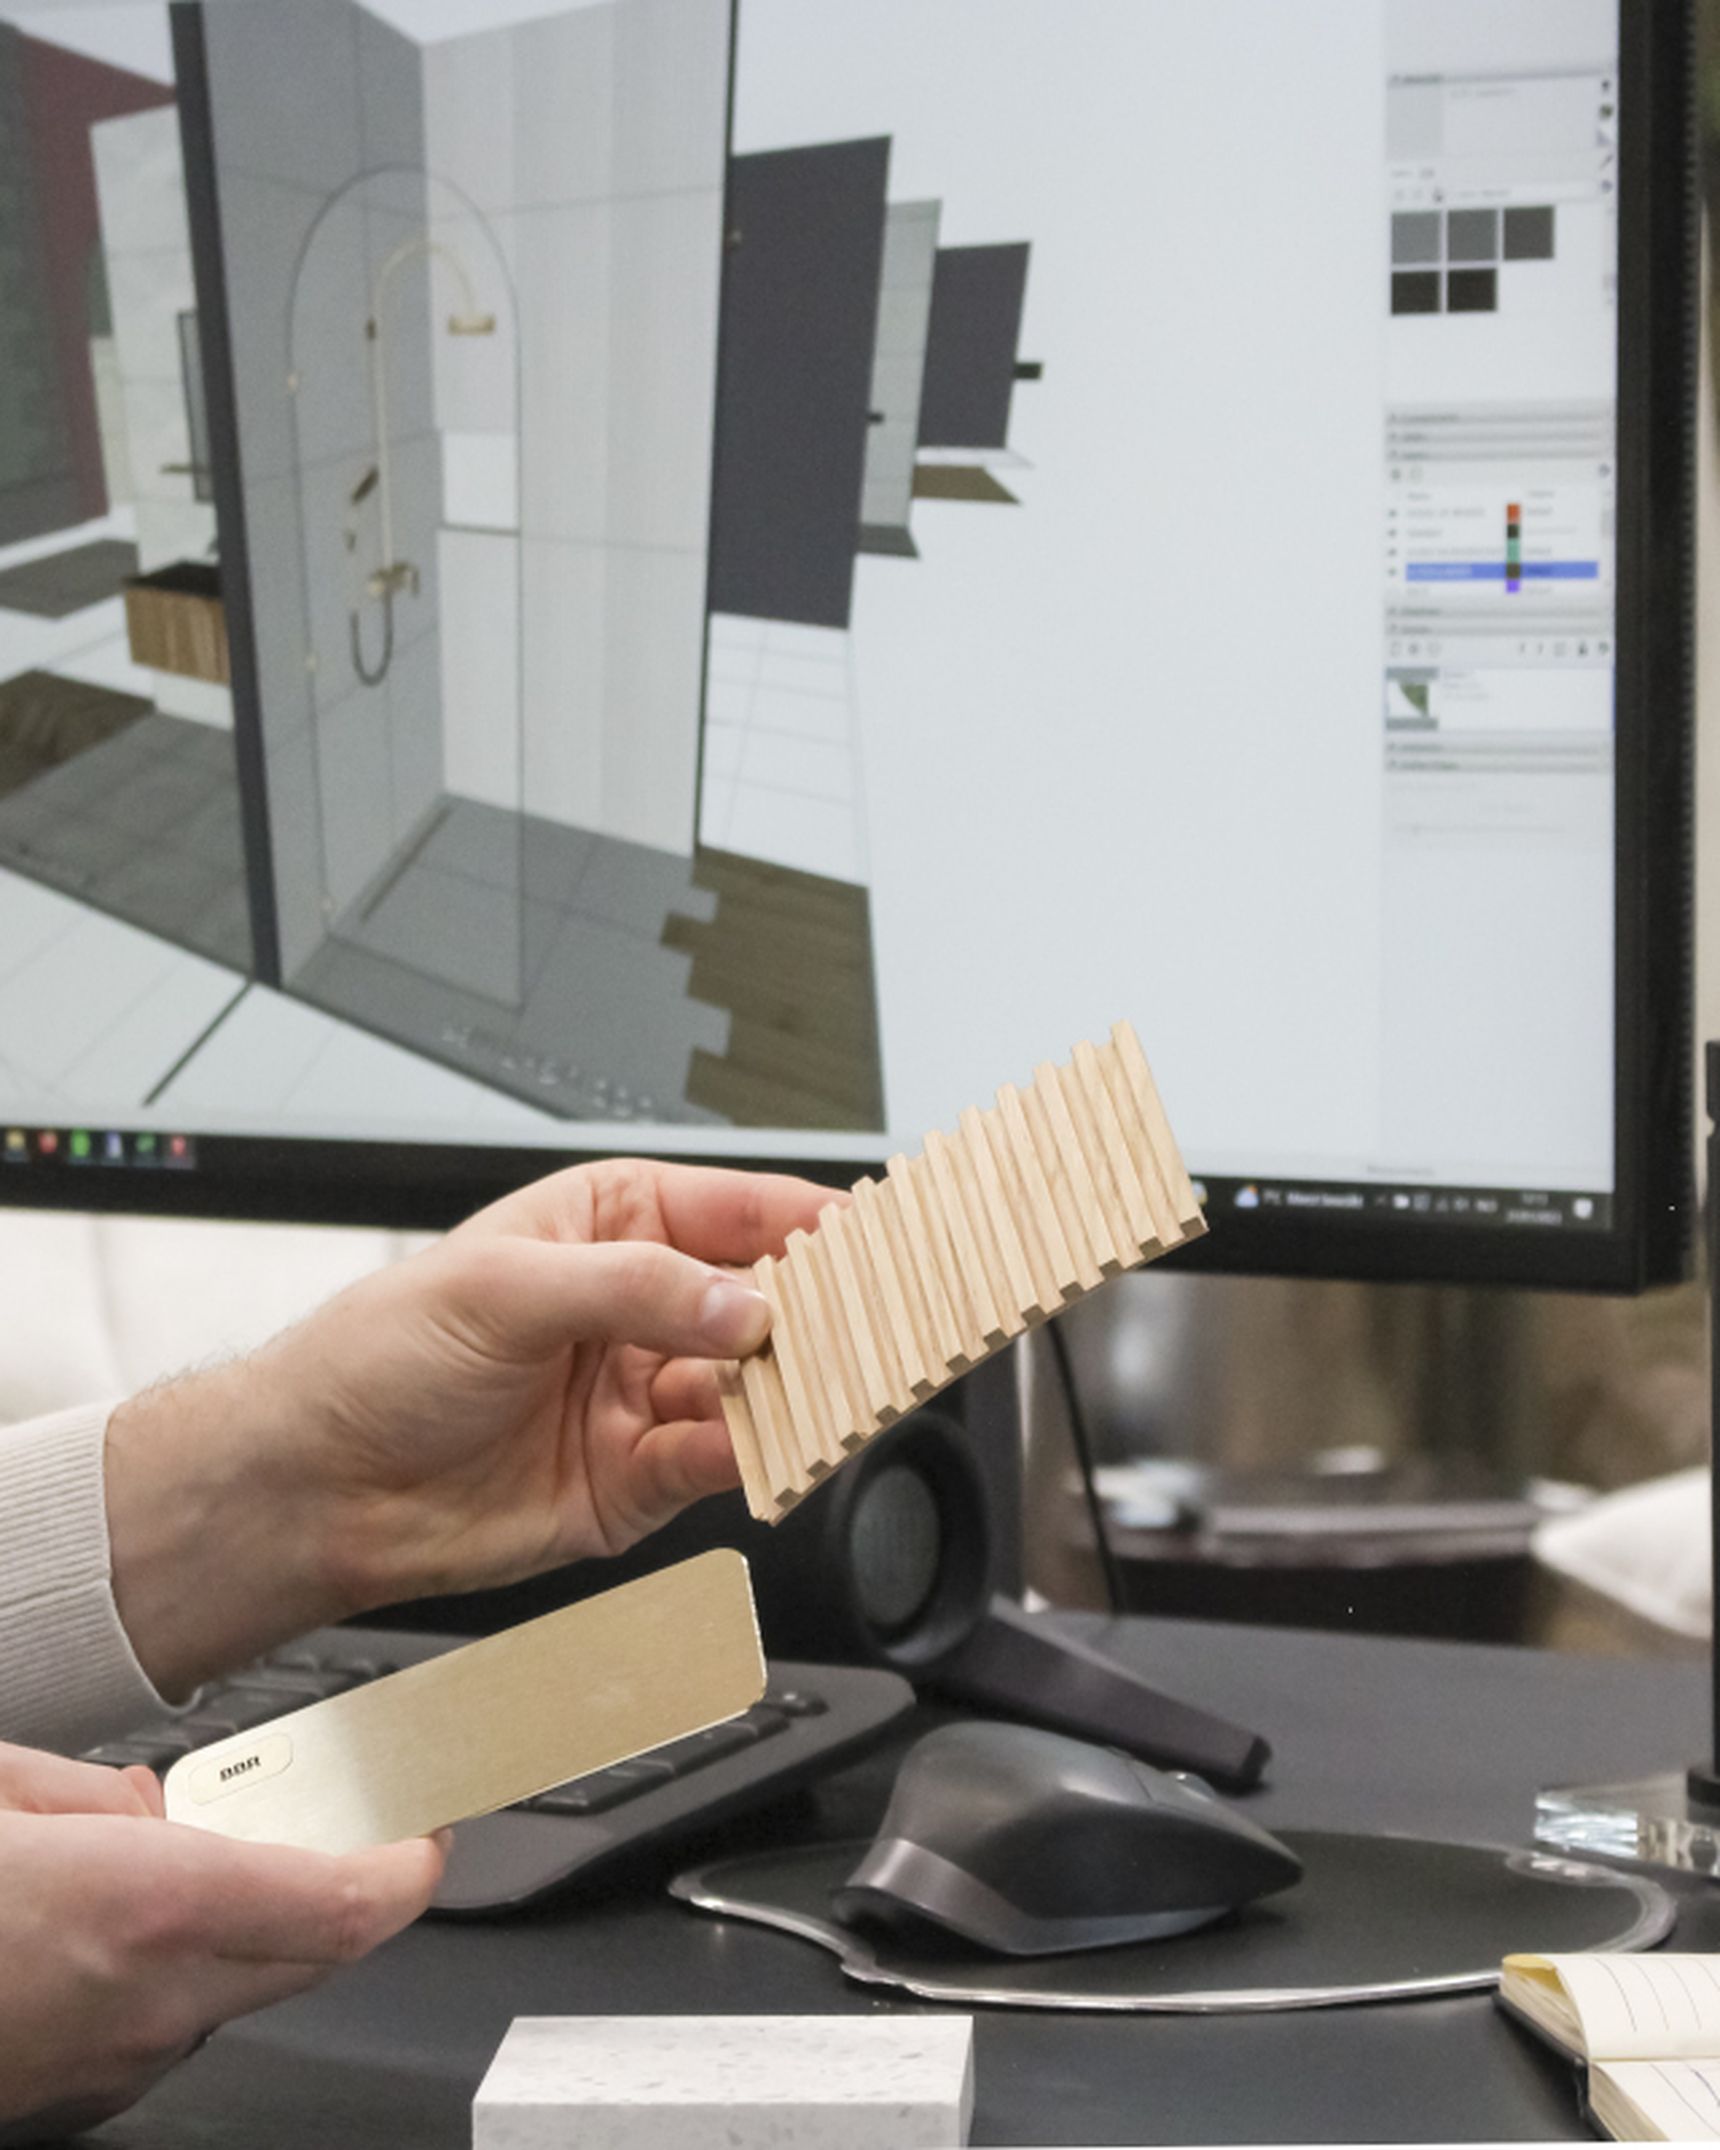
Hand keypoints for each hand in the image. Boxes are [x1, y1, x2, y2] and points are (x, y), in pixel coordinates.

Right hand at [0, 1742, 442, 2140]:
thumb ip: (89, 1790)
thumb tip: (142, 1801)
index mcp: (151, 1906)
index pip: (342, 1907)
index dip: (408, 1872)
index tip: (430, 1837)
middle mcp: (155, 1999)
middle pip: (312, 1956)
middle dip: (344, 1893)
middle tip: (342, 1833)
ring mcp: (119, 2064)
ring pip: (236, 1992)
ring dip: (247, 1933)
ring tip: (193, 1870)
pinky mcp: (84, 2097)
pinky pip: (169, 2028)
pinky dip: (176, 1975)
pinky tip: (118, 1937)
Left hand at [106, 1160, 837, 1694]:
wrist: (316, 1488)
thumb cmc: (375, 1357)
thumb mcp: (504, 1286)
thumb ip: (636, 1288)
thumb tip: (745, 1303)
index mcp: (610, 1225)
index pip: (738, 1210)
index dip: (811, 1220)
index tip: (876, 1233)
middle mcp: (639, 1307)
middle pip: (765, 1302)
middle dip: (822, 1310)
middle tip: (878, 1319)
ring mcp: (644, 1393)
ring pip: (756, 1385)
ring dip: (796, 1388)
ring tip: (835, 1388)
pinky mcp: (640, 1478)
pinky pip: (721, 1460)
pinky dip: (753, 1456)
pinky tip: (767, 1447)